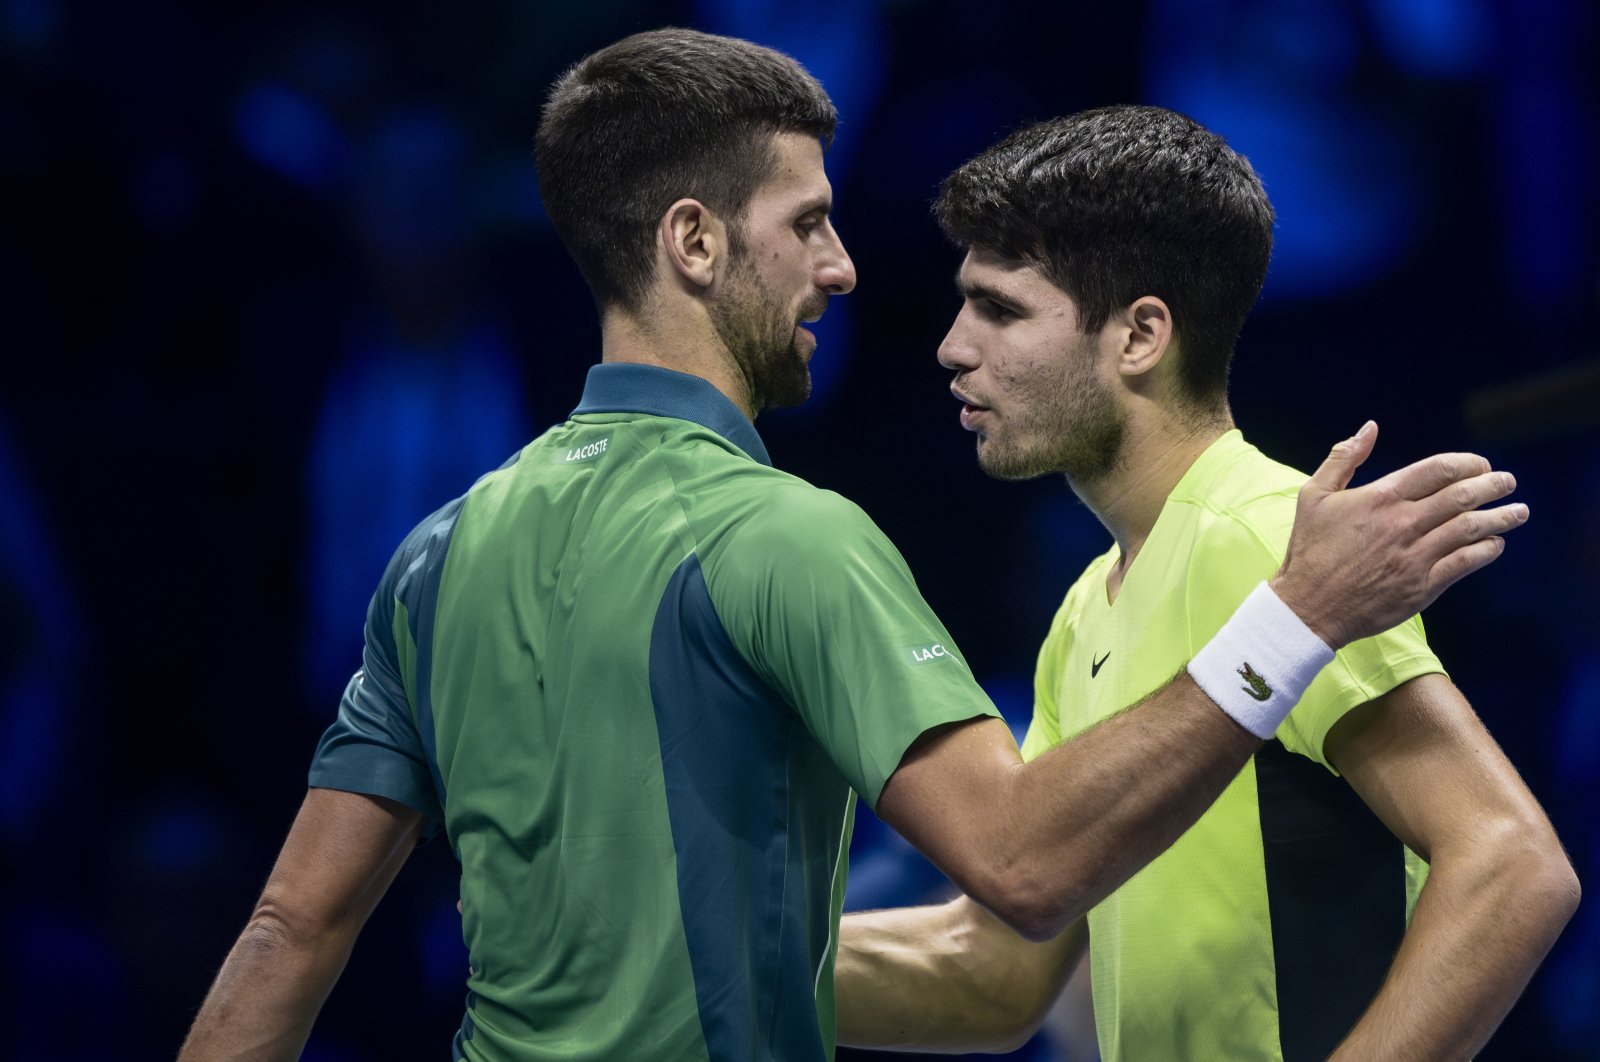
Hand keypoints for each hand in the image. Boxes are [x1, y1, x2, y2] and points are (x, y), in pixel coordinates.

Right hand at [1271, 421, 1526, 648]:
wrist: (1308, 606)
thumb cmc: (1309, 550)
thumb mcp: (1314, 495)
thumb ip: (1343, 458)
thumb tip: (1369, 428)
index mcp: (1380, 497)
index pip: (1438, 469)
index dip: (1467, 463)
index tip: (1481, 465)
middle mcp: (1403, 523)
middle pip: (1462, 495)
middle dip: (1493, 485)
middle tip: (1508, 482)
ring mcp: (1415, 555)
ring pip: (1471, 528)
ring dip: (1501, 517)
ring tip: (1518, 512)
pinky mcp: (1422, 586)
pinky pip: (1466, 563)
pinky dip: (1486, 551)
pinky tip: (1494, 545)